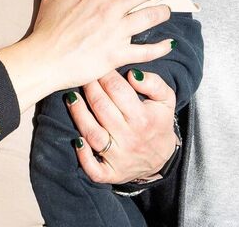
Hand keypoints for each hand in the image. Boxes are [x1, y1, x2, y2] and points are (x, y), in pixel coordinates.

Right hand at [0, 0, 171, 108]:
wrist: (44, 59)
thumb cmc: (47, 27)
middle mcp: (111, 8)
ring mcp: (117, 32)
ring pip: (151, 16)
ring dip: (162, 12)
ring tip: (165, 11)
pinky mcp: (118, 54)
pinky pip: (146, 51)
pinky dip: (160, 48)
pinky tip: (169, 44)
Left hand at [68, 69, 177, 183]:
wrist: (162, 159)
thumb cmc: (159, 122)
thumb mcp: (166, 100)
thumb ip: (154, 83)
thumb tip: (133, 74)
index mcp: (143, 118)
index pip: (118, 90)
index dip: (105, 75)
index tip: (99, 66)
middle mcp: (130, 137)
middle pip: (102, 108)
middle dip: (90, 88)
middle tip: (82, 75)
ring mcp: (119, 157)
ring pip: (92, 133)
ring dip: (78, 114)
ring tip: (71, 97)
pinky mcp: (110, 173)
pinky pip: (93, 168)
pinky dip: (82, 156)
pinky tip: (76, 139)